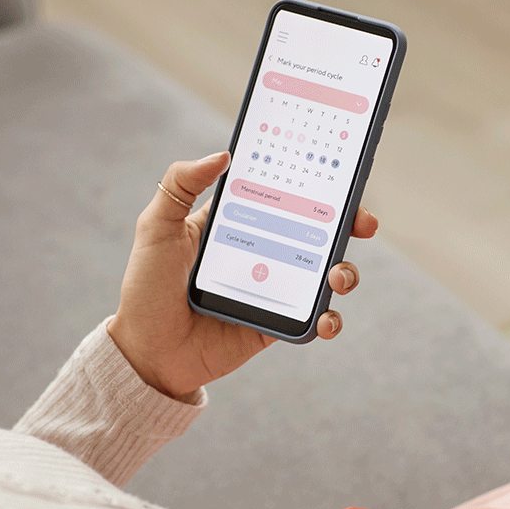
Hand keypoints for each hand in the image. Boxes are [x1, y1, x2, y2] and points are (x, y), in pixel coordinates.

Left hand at [107, 152, 378, 400]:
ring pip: (322, 273)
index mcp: (236, 223)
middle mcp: (261, 252)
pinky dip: (329, 319)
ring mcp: (272, 289)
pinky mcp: (275, 325)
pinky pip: (313, 319)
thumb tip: (222, 154)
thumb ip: (180, 185)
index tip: (338, 171)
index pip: (282, 194)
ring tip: (337, 275)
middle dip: (347, 222)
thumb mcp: (155, 229)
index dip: (312, 183)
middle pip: (315, 231)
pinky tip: (325, 319)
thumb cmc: (146, 289)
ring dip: (344, 270)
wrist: (146, 354)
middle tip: (363, 221)